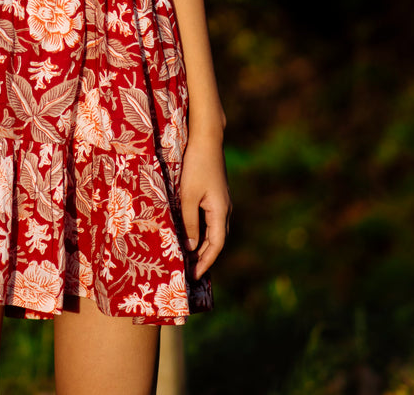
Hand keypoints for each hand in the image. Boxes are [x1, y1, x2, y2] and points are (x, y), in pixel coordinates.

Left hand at [179, 134, 230, 279]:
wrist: (206, 138)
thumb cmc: (195, 166)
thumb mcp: (188, 196)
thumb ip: (188, 222)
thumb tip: (189, 247)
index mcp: (221, 211)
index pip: (216, 245)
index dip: (205, 261)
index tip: (194, 275)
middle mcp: (225, 208)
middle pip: (217, 240)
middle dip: (204, 256)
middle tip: (189, 271)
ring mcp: (222, 201)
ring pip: (214, 230)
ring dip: (203, 244)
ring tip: (188, 257)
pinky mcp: (215, 194)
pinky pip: (210, 219)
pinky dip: (202, 230)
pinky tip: (190, 233)